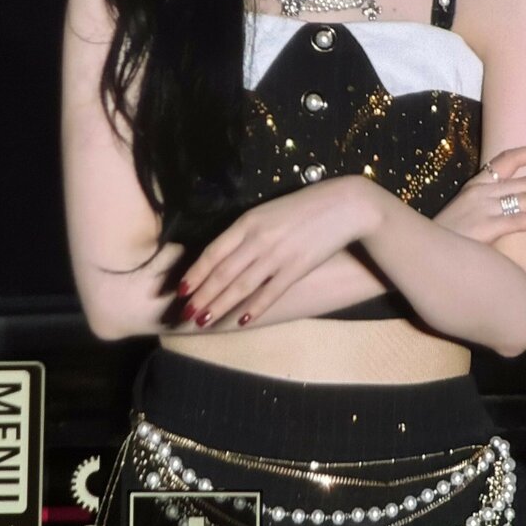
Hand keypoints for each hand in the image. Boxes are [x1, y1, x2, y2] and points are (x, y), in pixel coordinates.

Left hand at [176, 176, 378, 329]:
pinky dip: (254, 307)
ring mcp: (278, 255)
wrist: (344, 205)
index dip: (195, 272)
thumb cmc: (303, 207)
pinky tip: (242, 320)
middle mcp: (259, 238)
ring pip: (241, 285)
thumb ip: (246, 231)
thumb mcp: (268, 211)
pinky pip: (270, 292)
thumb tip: (221, 254)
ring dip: (219, 305)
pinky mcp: (297, 268)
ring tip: (202, 321)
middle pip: (222, 272)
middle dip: (201, 295)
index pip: (213, 251)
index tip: (180, 289)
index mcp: (249, 221)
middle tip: (184, 314)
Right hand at [433, 142, 525, 244]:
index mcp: (476, 185)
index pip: (508, 158)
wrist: (419, 252)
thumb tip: (522, 212)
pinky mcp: (483, 225)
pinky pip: (519, 219)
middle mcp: (480, 191)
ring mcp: (482, 207)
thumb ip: (491, 210)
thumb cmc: (445, 239)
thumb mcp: (467, 216)